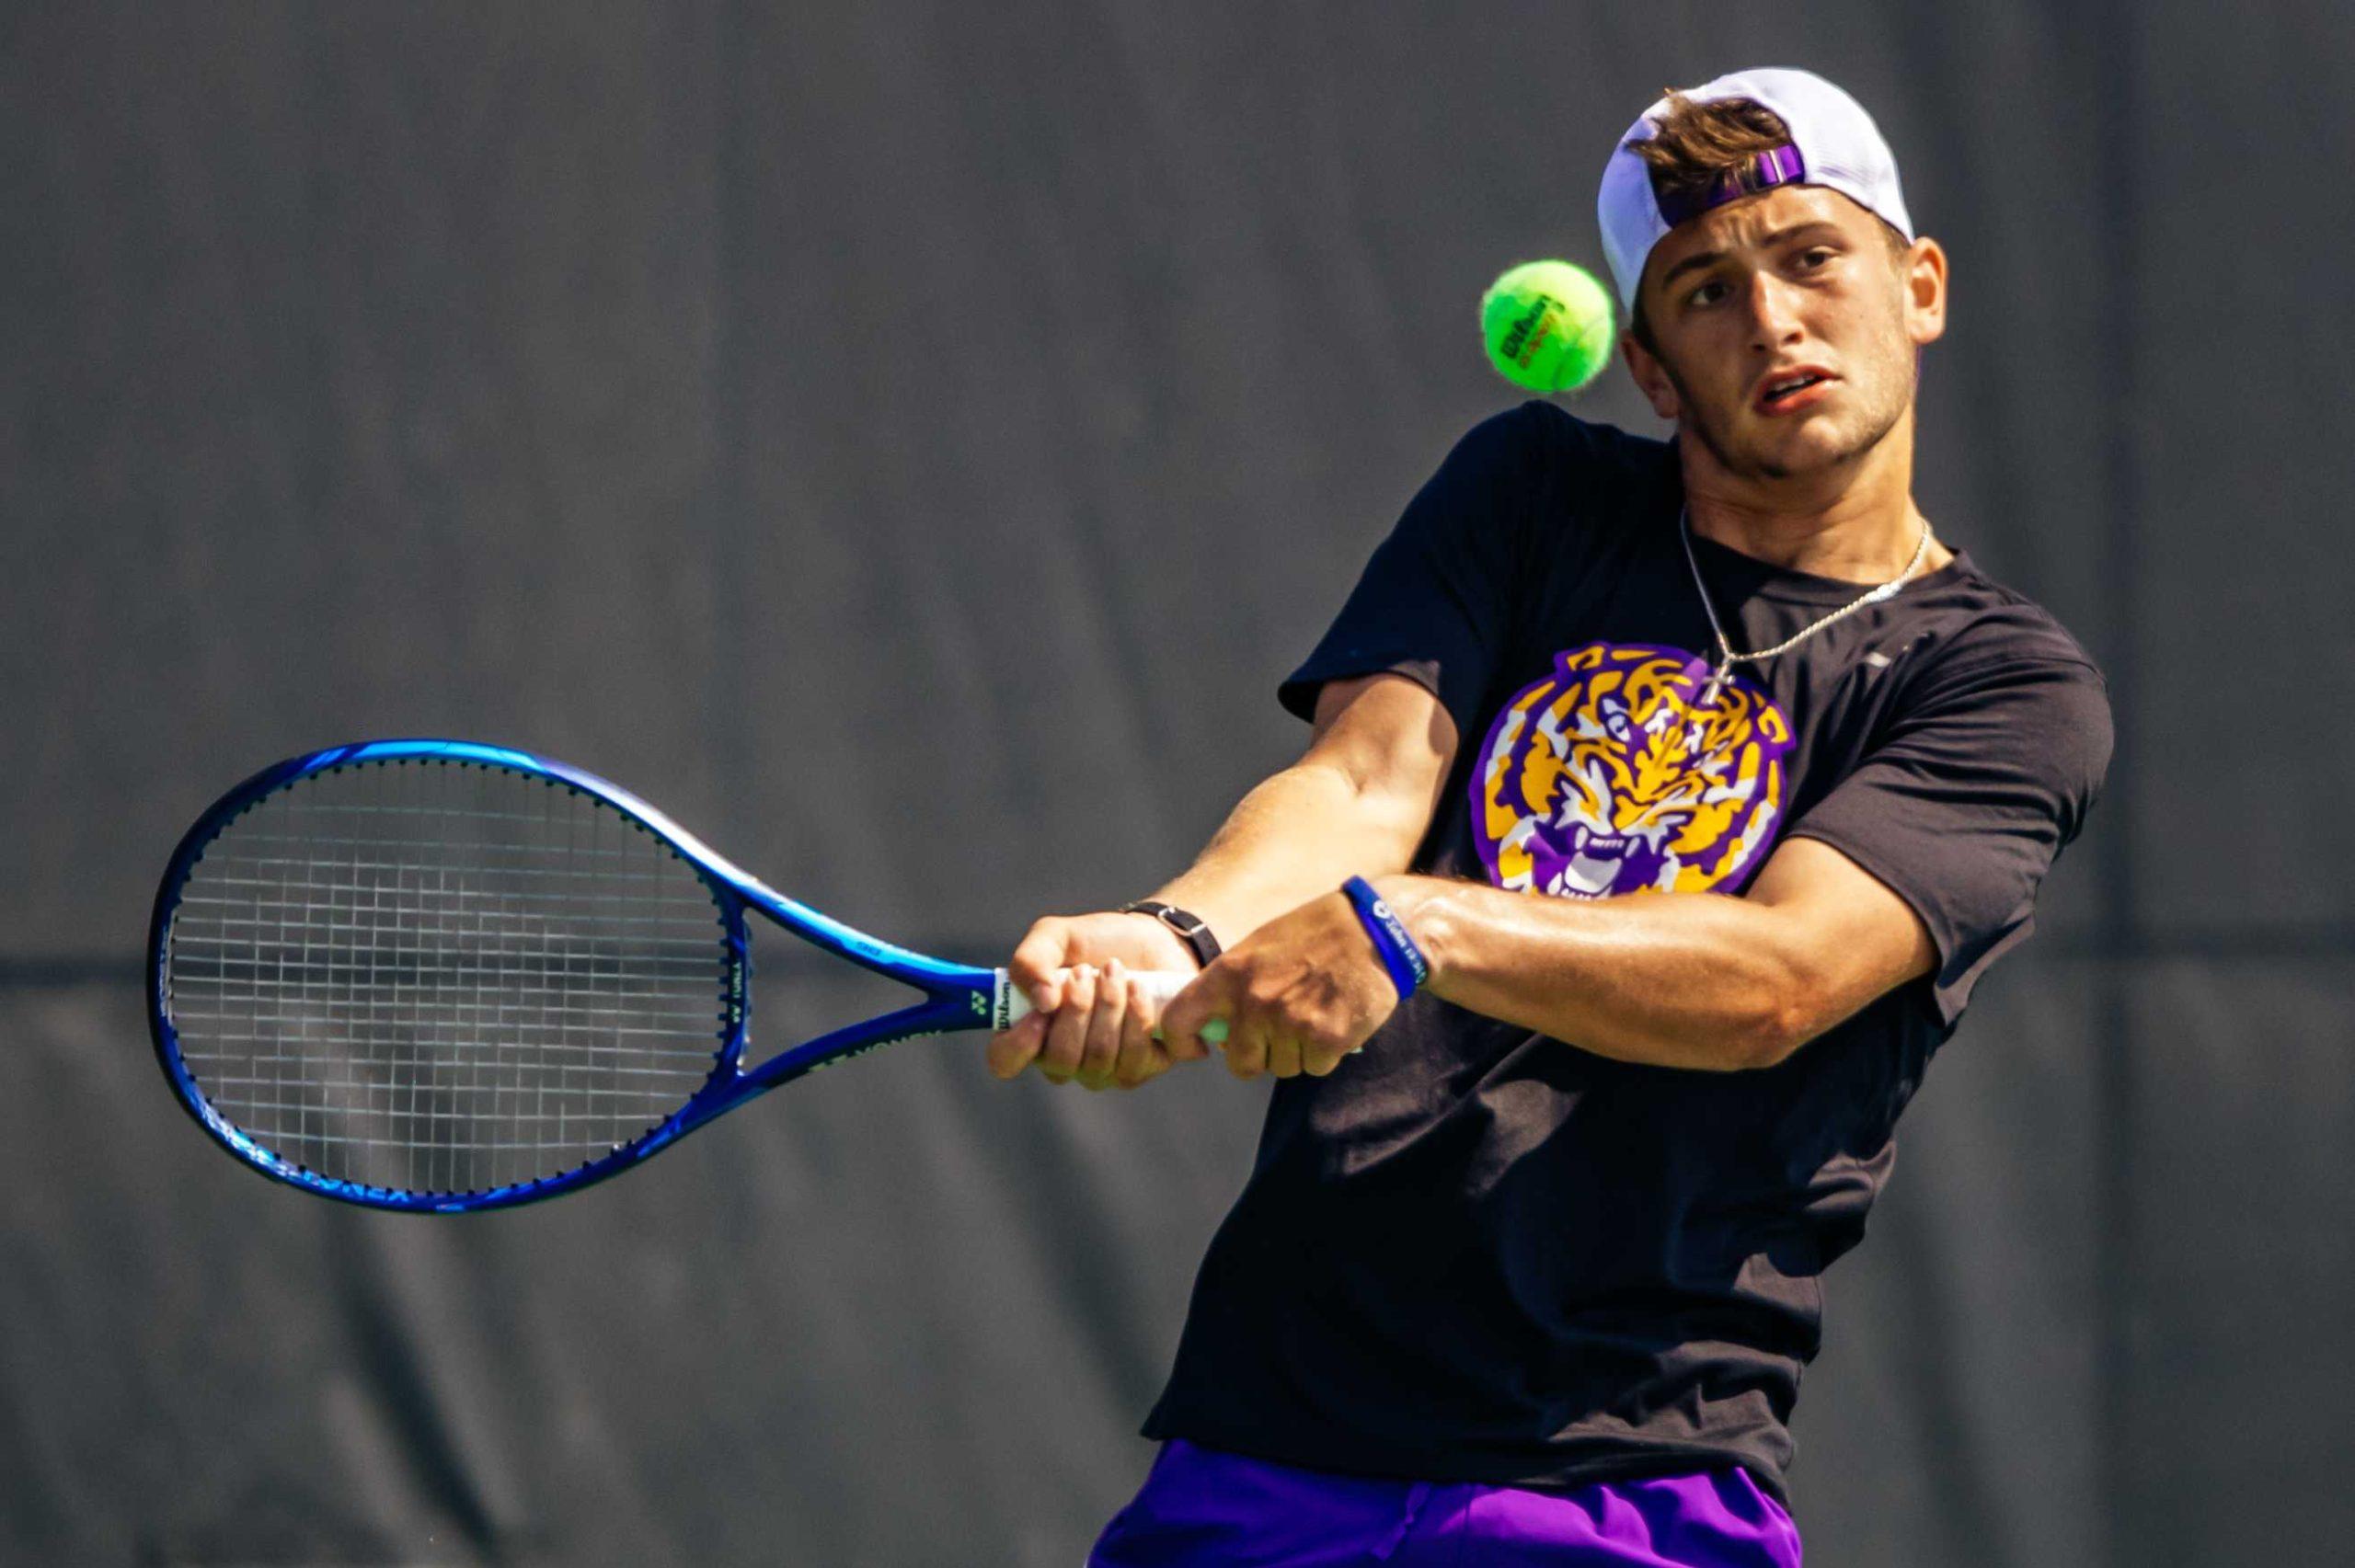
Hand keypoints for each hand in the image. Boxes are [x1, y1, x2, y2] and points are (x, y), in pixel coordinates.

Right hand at [987, 911, 1199, 1088]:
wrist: (1152, 939)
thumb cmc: (1094, 943)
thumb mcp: (1055, 936)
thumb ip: (1032, 960)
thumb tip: (1043, 1000)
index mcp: (1030, 1031)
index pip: (1005, 1061)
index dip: (1018, 1046)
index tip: (1041, 1011)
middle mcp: (1064, 1059)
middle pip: (1061, 1060)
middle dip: (1078, 1008)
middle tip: (1088, 970)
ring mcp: (1103, 1070)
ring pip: (1100, 1058)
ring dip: (1111, 1006)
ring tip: (1118, 971)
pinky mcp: (1143, 1066)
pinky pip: (1140, 1057)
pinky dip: (1141, 1015)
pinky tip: (1141, 988)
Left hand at [1158, 890, 1398, 1080]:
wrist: (1374, 928)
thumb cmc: (1314, 934)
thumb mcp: (1259, 946)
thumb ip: (1233, 986)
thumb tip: (1218, 1030)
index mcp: (1230, 973)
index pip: (1179, 1020)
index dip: (1182, 1042)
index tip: (1200, 1048)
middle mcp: (1255, 1001)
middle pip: (1240, 1063)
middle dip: (1260, 1056)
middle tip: (1280, 1032)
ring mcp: (1290, 1023)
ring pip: (1282, 1068)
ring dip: (1298, 1052)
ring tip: (1315, 1013)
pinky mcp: (1326, 1039)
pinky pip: (1316, 1068)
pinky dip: (1326, 1053)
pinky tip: (1336, 1019)